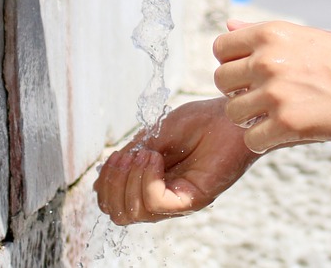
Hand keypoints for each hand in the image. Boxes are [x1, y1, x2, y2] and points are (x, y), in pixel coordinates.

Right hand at [94, 97, 255, 224]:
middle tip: (128, 156)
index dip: (106, 183)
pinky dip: (147, 180)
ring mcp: (177, 202)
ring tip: (146, 154)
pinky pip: (156, 203)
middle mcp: (162, 198)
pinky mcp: (192, 201)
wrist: (231, 117)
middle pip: (119, 214)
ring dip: (130, 179)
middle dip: (113, 183)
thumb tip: (100, 179)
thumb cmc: (200, 122)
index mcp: (150, 184)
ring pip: (134, 212)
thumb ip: (130, 156)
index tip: (115, 155)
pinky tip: (156, 158)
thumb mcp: (155, 135)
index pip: (113, 204)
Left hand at [213, 19, 330, 153]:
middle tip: (264, 99)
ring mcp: (276, 92)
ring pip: (233, 112)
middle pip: (221, 81)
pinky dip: (264, 141)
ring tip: (275, 116)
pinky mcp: (288, 123)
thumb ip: (263, 33)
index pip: (220, 48)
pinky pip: (251, 139)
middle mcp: (268, 59)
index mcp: (271, 33)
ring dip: (250, 119)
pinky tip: (284, 133)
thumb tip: (228, 26)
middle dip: (238, 92)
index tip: (250, 74)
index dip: (232, 63)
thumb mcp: (306, 35)